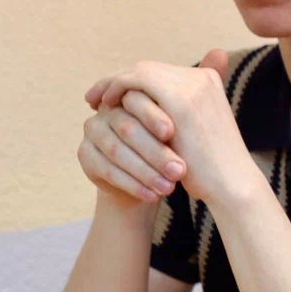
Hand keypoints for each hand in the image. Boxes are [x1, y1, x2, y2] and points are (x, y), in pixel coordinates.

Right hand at [78, 89, 186, 208]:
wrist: (150, 180)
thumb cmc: (173, 149)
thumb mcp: (182, 134)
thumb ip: (182, 117)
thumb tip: (205, 104)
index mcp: (132, 95)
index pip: (137, 99)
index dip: (153, 116)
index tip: (171, 133)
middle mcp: (108, 109)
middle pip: (128, 128)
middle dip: (155, 152)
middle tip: (179, 170)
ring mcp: (93, 130)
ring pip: (118, 151)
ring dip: (146, 172)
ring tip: (170, 188)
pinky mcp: (84, 154)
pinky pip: (108, 169)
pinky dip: (133, 185)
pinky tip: (153, 196)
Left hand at [89, 50, 261, 205]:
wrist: (230, 182)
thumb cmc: (211, 164)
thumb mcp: (196, 130)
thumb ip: (177, 113)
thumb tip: (151, 116)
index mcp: (209, 81)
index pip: (161, 72)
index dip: (134, 81)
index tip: (113, 95)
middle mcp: (202, 77)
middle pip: (149, 68)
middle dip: (119, 80)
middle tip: (96, 97)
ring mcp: (192, 85)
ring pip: (140, 71)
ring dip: (113, 83)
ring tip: (95, 101)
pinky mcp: (179, 98)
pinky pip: (137, 82)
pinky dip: (117, 89)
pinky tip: (106, 105)